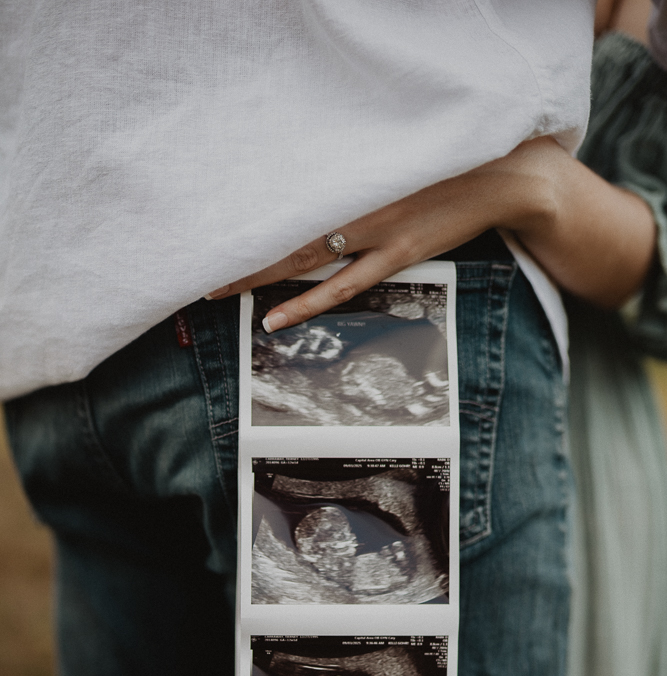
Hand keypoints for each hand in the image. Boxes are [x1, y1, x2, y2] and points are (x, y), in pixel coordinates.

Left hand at [208, 135, 654, 323]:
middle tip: (196, 264)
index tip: (211, 227)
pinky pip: (340, 285)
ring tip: (217, 290)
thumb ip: (358, 179)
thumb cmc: (447, 166)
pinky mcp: (396, 254)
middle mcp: (353, 201)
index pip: (284, 199)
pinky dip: (305, 303)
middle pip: (282, 230)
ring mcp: (373, 231)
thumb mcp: (395, 164)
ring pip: (300, 259)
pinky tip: (274, 317)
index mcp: (350, 176)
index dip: (247, 217)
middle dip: (238, 250)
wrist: (503, 174)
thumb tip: (323, 192)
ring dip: (257, 276)